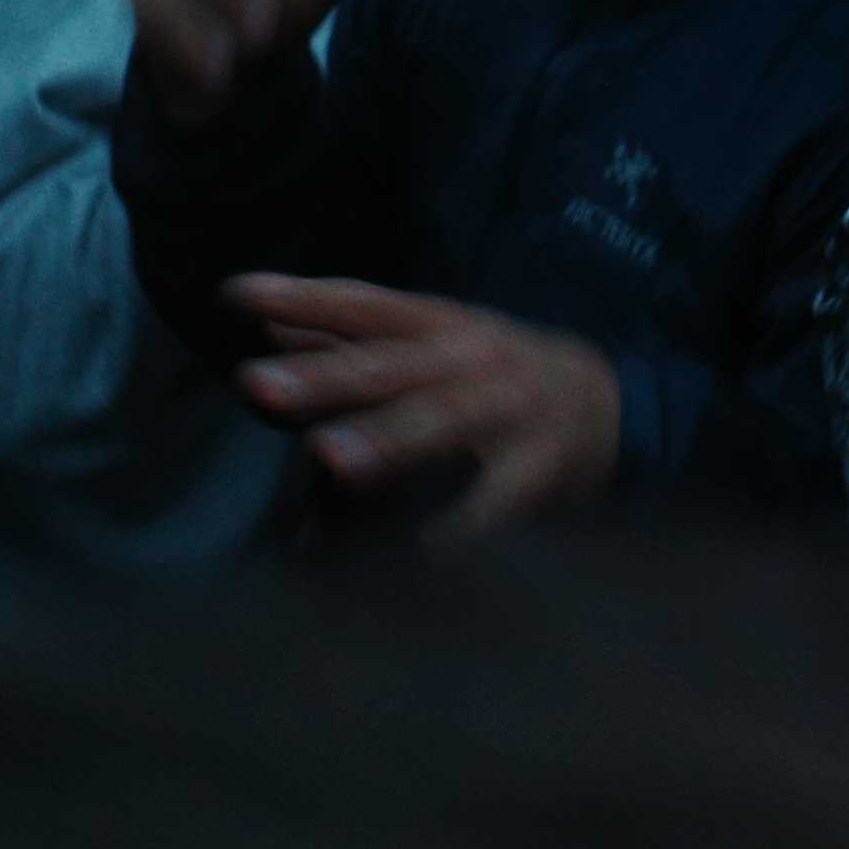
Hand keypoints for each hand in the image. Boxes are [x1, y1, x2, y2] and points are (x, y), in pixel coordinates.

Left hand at [227, 278, 623, 535]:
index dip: (302, 296)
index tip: (235, 296)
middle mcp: (473, 359)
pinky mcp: (539, 471)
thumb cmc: (498, 374)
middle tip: (256, 385)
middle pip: (390, 365)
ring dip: (385, 440)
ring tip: (328, 459)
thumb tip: (269, 320)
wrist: (613, 406)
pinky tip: (419, 552)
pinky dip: (458, 526)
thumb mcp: (436, 339)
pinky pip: (492, 502)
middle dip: (324, 376)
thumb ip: (355, 335)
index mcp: (442, 324)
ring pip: (441, 422)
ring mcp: (510, 412)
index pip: (364, 304)